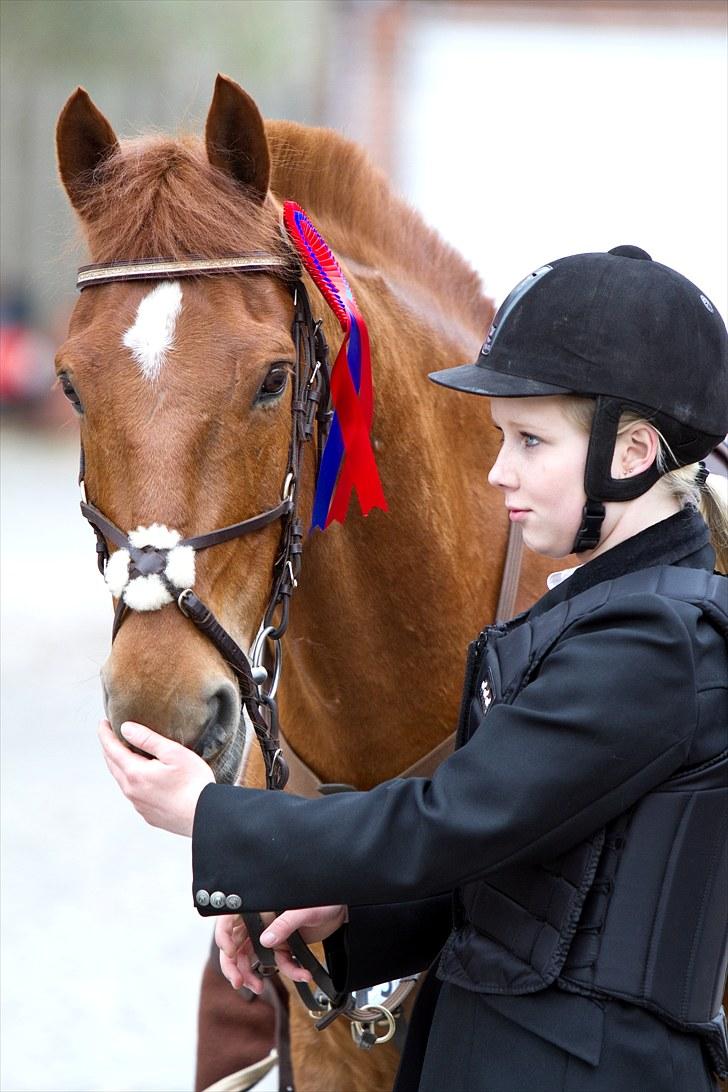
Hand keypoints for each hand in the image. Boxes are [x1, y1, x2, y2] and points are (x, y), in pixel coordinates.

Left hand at [98, 718, 214, 835]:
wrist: (205, 815)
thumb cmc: (193, 783)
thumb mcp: (173, 752)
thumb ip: (147, 739)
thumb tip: (125, 729)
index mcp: (135, 773)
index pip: (112, 749)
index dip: (105, 734)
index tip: (103, 723)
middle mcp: (132, 791)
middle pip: (113, 765)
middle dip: (109, 748)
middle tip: (110, 735)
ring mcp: (139, 805)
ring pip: (121, 780)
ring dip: (119, 765)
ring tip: (123, 753)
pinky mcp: (148, 814)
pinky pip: (132, 793)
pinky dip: (130, 780)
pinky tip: (141, 777)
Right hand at [216, 905, 346, 993]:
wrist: (343, 910)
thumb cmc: (323, 900)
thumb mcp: (304, 909)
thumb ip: (284, 923)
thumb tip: (265, 941)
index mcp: (260, 906)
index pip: (230, 919)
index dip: (224, 936)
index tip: (230, 953)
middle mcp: (262, 921)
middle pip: (236, 944)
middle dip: (233, 965)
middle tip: (238, 982)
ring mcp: (272, 935)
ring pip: (253, 958)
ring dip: (253, 975)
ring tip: (259, 988)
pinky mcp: (285, 946)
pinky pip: (280, 963)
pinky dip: (290, 972)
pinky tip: (303, 975)